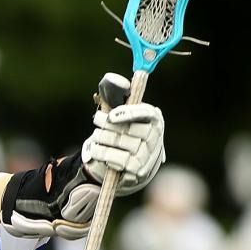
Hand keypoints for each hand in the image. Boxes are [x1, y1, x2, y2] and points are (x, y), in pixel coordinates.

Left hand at [82, 75, 164, 194]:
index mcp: (154, 118)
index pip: (145, 113)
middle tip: (97, 120)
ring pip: (118, 144)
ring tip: (95, 137)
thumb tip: (110, 80)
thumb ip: (117, 97)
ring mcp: (148, 154)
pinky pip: (117, 160)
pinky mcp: (139, 170)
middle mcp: (155, 136)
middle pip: (127, 129)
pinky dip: (103, 155)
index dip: (128, 113)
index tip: (111, 116)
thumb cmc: (126, 131)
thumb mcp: (122, 114)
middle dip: (107, 125)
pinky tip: (98, 151)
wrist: (134, 161)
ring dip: (101, 140)